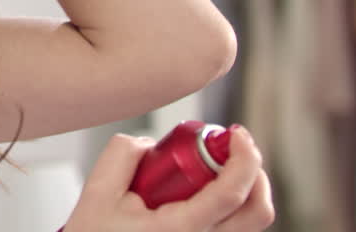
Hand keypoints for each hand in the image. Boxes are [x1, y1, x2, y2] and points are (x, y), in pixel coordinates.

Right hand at [62, 128, 274, 230]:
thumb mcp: (98, 191)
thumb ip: (124, 153)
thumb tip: (154, 144)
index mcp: (178, 231)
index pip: (231, 194)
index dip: (244, 157)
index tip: (235, 134)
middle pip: (257, 213)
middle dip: (253, 172)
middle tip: (232, 150)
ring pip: (247, 222)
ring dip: (241, 188)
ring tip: (213, 171)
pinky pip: (230, 228)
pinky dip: (227, 205)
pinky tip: (199, 193)